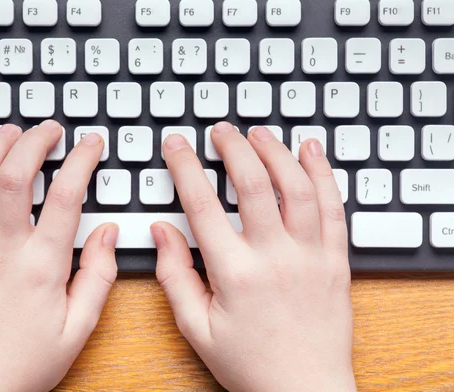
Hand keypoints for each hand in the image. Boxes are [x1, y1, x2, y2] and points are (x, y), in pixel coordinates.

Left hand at [0, 121, 117, 391]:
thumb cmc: (24, 362)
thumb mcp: (80, 328)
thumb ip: (99, 276)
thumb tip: (109, 233)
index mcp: (42, 266)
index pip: (66, 195)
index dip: (82, 160)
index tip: (90, 144)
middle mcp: (3, 251)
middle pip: (17, 176)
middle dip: (36, 141)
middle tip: (50, 130)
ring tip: (11, 131)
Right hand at [152, 123, 354, 391]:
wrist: (305, 390)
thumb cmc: (250, 364)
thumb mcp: (196, 328)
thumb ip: (174, 276)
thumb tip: (162, 232)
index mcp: (235, 274)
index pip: (203, 205)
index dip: (186, 167)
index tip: (178, 145)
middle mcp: (275, 258)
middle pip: (254, 184)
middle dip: (233, 147)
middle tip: (221, 131)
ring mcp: (311, 257)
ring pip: (297, 187)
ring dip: (277, 152)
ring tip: (259, 134)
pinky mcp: (336, 261)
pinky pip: (334, 208)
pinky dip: (323, 174)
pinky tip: (310, 152)